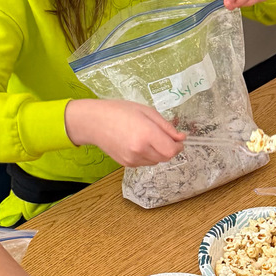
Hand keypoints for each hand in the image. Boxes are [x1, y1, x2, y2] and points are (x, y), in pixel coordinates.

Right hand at [65, 99, 185, 166]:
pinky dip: (148, 155)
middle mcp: (140, 150)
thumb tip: (181, 137)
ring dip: (159, 152)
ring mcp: (133, 159)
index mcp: (146, 134)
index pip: (172, 150)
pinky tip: (138, 143)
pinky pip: (146, 162)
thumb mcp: (146, 111)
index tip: (178, 139)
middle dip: (169, 148)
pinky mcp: (128, 164)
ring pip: (157, 161)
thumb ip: (166, 126)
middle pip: (166, 157)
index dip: (178, 146)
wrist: (94, 122)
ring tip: (147, 137)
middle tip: (163, 136)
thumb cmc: (120, 111)